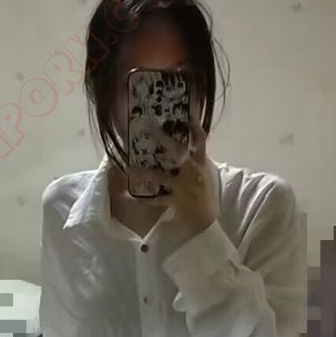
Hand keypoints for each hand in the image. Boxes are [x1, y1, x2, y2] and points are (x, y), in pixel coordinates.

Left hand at [128, 116, 217, 240]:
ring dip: (143, 172)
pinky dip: (144, 199)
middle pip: (177, 151)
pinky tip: (132, 197)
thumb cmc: (204, 195)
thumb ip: (196, 159)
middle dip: (163, 138)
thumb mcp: (204, 174)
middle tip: (148, 127)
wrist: (207, 222)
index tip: (185, 114)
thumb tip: (186, 142)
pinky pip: (157, 200)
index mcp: (201, 163)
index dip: (194, 126)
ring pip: (160, 176)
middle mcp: (193, 172)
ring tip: (128, 168)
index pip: (200, 140)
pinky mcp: (176, 201)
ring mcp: (184, 186)